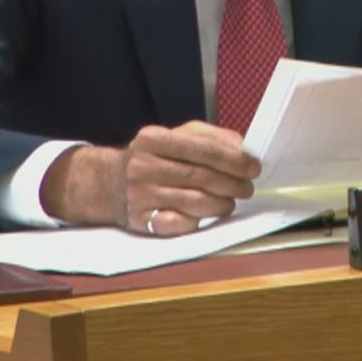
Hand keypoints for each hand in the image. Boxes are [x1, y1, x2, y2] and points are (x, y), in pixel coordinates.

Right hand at [42, 121, 260, 236]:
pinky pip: (180, 223)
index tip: (253, 166)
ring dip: (222, 203)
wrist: (108, 183)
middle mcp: (144, 165)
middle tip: (247, 187)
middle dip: (232, 183)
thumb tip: (241, 147)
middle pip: (201, 176)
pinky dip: (200, 220)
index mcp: (153, 139)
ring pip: (195, 201)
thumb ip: (207, 137)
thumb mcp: (173, 137)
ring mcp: (141, 195)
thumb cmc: (151, 159)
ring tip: (231, 201)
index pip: (202, 148)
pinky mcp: (142, 220)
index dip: (233, 159)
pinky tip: (207, 214)